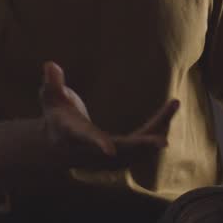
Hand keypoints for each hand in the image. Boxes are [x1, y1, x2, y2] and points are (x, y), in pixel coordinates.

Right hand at [38, 61, 178, 168]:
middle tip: (163, 141)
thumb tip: (50, 64)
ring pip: (137, 150)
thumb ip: (52, 83)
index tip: (110, 150)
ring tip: (173, 105)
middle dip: (141, 146)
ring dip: (157, 130)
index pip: (85, 139)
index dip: (97, 144)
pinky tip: (169, 112)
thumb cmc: (55, 116)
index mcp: (74, 135)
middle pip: (121, 151)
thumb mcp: (50, 98)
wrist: (57, 146)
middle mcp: (94, 150)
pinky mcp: (121, 156)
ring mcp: (108, 157)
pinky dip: (157, 130)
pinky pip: (143, 146)